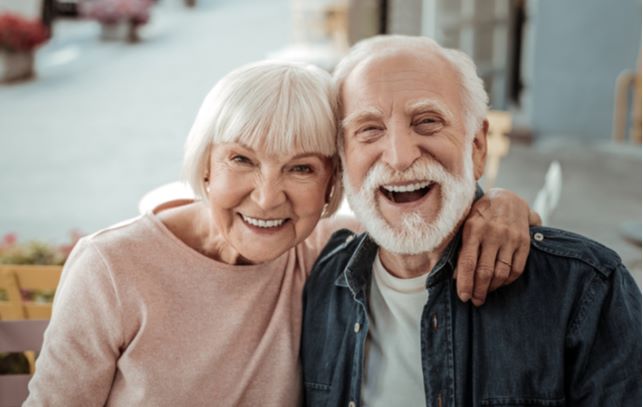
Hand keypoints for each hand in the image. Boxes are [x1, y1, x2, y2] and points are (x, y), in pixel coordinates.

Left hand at [455, 188, 536, 305]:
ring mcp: (510, 238)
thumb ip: (460, 247)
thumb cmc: (480, 214)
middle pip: (485, 271)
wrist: (508, 198)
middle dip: (478, 290)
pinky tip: (499, 284)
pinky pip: (517, 269)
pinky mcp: (524, 242)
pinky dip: (507, 281)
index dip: (465, 282)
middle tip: (475, 301)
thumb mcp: (465, 224)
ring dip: (492, 288)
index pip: (468, 262)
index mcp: (473, 229)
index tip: (463, 297)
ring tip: (485, 294)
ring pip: (501, 273)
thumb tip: (454, 275)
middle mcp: (493, 234)